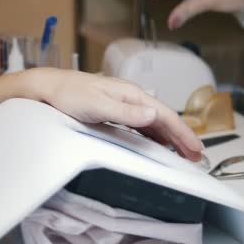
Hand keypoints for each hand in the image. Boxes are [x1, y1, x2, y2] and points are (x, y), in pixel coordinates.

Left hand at [30, 68, 202, 160]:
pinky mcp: (115, 111)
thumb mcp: (97, 105)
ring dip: (170, 137)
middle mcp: (131, 98)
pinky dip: (154, 135)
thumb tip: (153, 115)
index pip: (164, 114)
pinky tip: (158, 143)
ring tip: (183, 152)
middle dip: (182, 136)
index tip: (195, 147)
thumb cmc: (68, 94)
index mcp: (131, 94)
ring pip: (154, 122)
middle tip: (196, 155)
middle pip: (163, 119)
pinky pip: (142, 125)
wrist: (47, 89)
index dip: (182, 132)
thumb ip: (126, 112)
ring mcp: (123, 104)